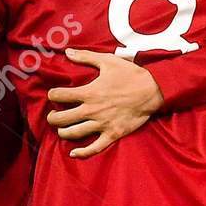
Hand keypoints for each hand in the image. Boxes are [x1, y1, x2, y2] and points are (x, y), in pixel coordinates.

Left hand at [44, 48, 165, 158]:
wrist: (152, 90)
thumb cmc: (130, 74)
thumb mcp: (108, 61)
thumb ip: (85, 57)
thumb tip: (67, 51)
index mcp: (89, 92)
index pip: (60, 96)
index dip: (53, 95)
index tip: (53, 95)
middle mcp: (92, 110)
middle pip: (62, 118)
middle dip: (52, 118)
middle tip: (52, 116)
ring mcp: (102, 124)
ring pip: (74, 133)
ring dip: (63, 132)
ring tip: (61, 130)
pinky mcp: (112, 134)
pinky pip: (94, 148)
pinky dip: (82, 152)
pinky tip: (73, 153)